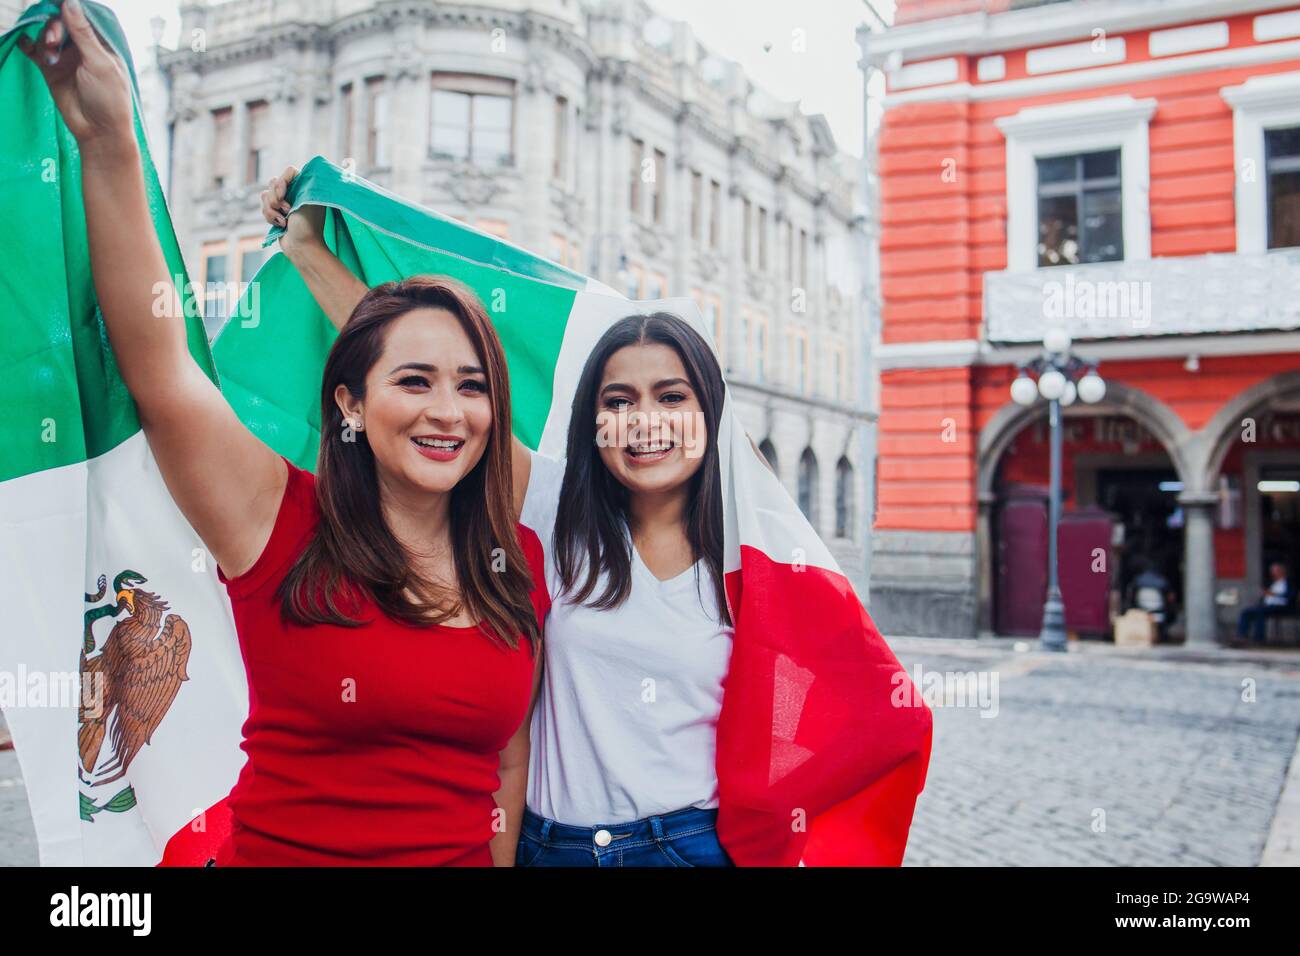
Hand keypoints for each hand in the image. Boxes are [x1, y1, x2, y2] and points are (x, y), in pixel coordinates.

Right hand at [18, 0, 134, 156]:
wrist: (99, 132)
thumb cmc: (109, 99)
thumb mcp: (99, 63)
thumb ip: (83, 34)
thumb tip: (70, 3)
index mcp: (101, 44)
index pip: (81, 18)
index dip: (68, 10)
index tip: (56, 6)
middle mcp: (83, 48)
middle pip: (61, 23)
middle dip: (53, 27)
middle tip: (52, 42)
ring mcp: (66, 58)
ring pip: (46, 35)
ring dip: (43, 39)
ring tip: (48, 54)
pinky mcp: (51, 70)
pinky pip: (35, 51)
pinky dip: (28, 45)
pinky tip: (26, 44)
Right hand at [260, 165, 324, 255]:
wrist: (302, 246)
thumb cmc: (312, 225)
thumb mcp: (320, 199)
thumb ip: (332, 182)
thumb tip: (350, 162)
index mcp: (307, 186)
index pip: (289, 171)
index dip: (282, 181)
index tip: (284, 194)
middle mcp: (295, 191)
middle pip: (273, 182)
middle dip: (275, 198)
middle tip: (287, 210)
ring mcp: (284, 202)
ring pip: (265, 195)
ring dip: (271, 210)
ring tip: (284, 221)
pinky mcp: (275, 212)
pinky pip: (263, 207)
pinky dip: (269, 216)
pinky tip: (281, 225)